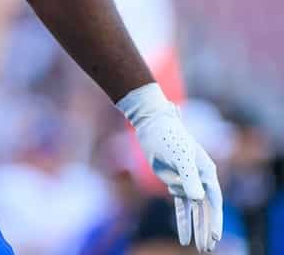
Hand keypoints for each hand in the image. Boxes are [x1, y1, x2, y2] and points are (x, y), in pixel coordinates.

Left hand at [119, 84, 222, 251]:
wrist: (152, 126)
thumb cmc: (169, 138)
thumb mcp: (180, 158)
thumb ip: (189, 178)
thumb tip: (197, 198)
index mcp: (206, 172)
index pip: (214, 201)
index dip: (215, 219)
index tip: (215, 236)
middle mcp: (200, 180)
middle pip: (205, 210)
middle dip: (206, 230)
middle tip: (207, 249)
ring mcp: (186, 182)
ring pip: (193, 211)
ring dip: (195, 228)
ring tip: (198, 247)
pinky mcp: (173, 183)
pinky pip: (180, 206)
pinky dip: (182, 220)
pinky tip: (184, 237)